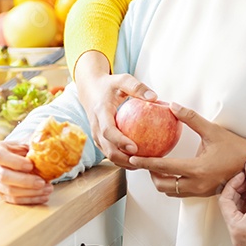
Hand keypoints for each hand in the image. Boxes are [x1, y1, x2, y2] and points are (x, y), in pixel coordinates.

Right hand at [0, 140, 52, 204]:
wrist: (11, 158)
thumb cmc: (18, 149)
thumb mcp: (22, 143)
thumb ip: (31, 147)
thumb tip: (44, 151)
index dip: (15, 162)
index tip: (31, 165)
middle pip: (4, 177)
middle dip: (25, 181)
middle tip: (42, 182)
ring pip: (9, 191)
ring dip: (30, 192)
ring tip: (47, 189)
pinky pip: (13, 200)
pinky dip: (29, 199)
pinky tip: (43, 196)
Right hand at [74, 51, 156, 167]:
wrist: (90, 90)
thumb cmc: (109, 85)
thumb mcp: (122, 80)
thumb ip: (137, 87)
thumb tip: (154, 97)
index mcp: (100, 112)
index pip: (108, 131)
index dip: (120, 141)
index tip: (135, 148)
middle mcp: (96, 127)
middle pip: (108, 150)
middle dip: (125, 160)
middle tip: (145, 162)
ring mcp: (96, 136)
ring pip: (109, 155)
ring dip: (126, 163)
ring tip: (145, 165)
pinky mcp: (99, 140)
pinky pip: (111, 153)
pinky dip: (124, 159)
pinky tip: (140, 159)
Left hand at [130, 103, 245, 196]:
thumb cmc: (234, 146)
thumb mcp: (212, 130)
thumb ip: (191, 118)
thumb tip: (172, 106)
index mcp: (197, 169)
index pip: (164, 168)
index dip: (146, 163)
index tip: (132, 159)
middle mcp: (197, 184)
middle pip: (163, 185)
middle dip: (150, 174)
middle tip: (144, 161)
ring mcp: (200, 191)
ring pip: (171, 191)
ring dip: (161, 180)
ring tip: (156, 166)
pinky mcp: (203, 193)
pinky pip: (181, 192)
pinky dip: (172, 183)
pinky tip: (171, 170)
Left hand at [218, 158, 245, 245]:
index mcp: (237, 228)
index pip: (224, 201)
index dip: (232, 184)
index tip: (241, 175)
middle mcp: (236, 235)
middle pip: (229, 205)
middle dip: (238, 188)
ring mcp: (242, 237)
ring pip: (235, 210)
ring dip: (242, 194)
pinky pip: (242, 216)